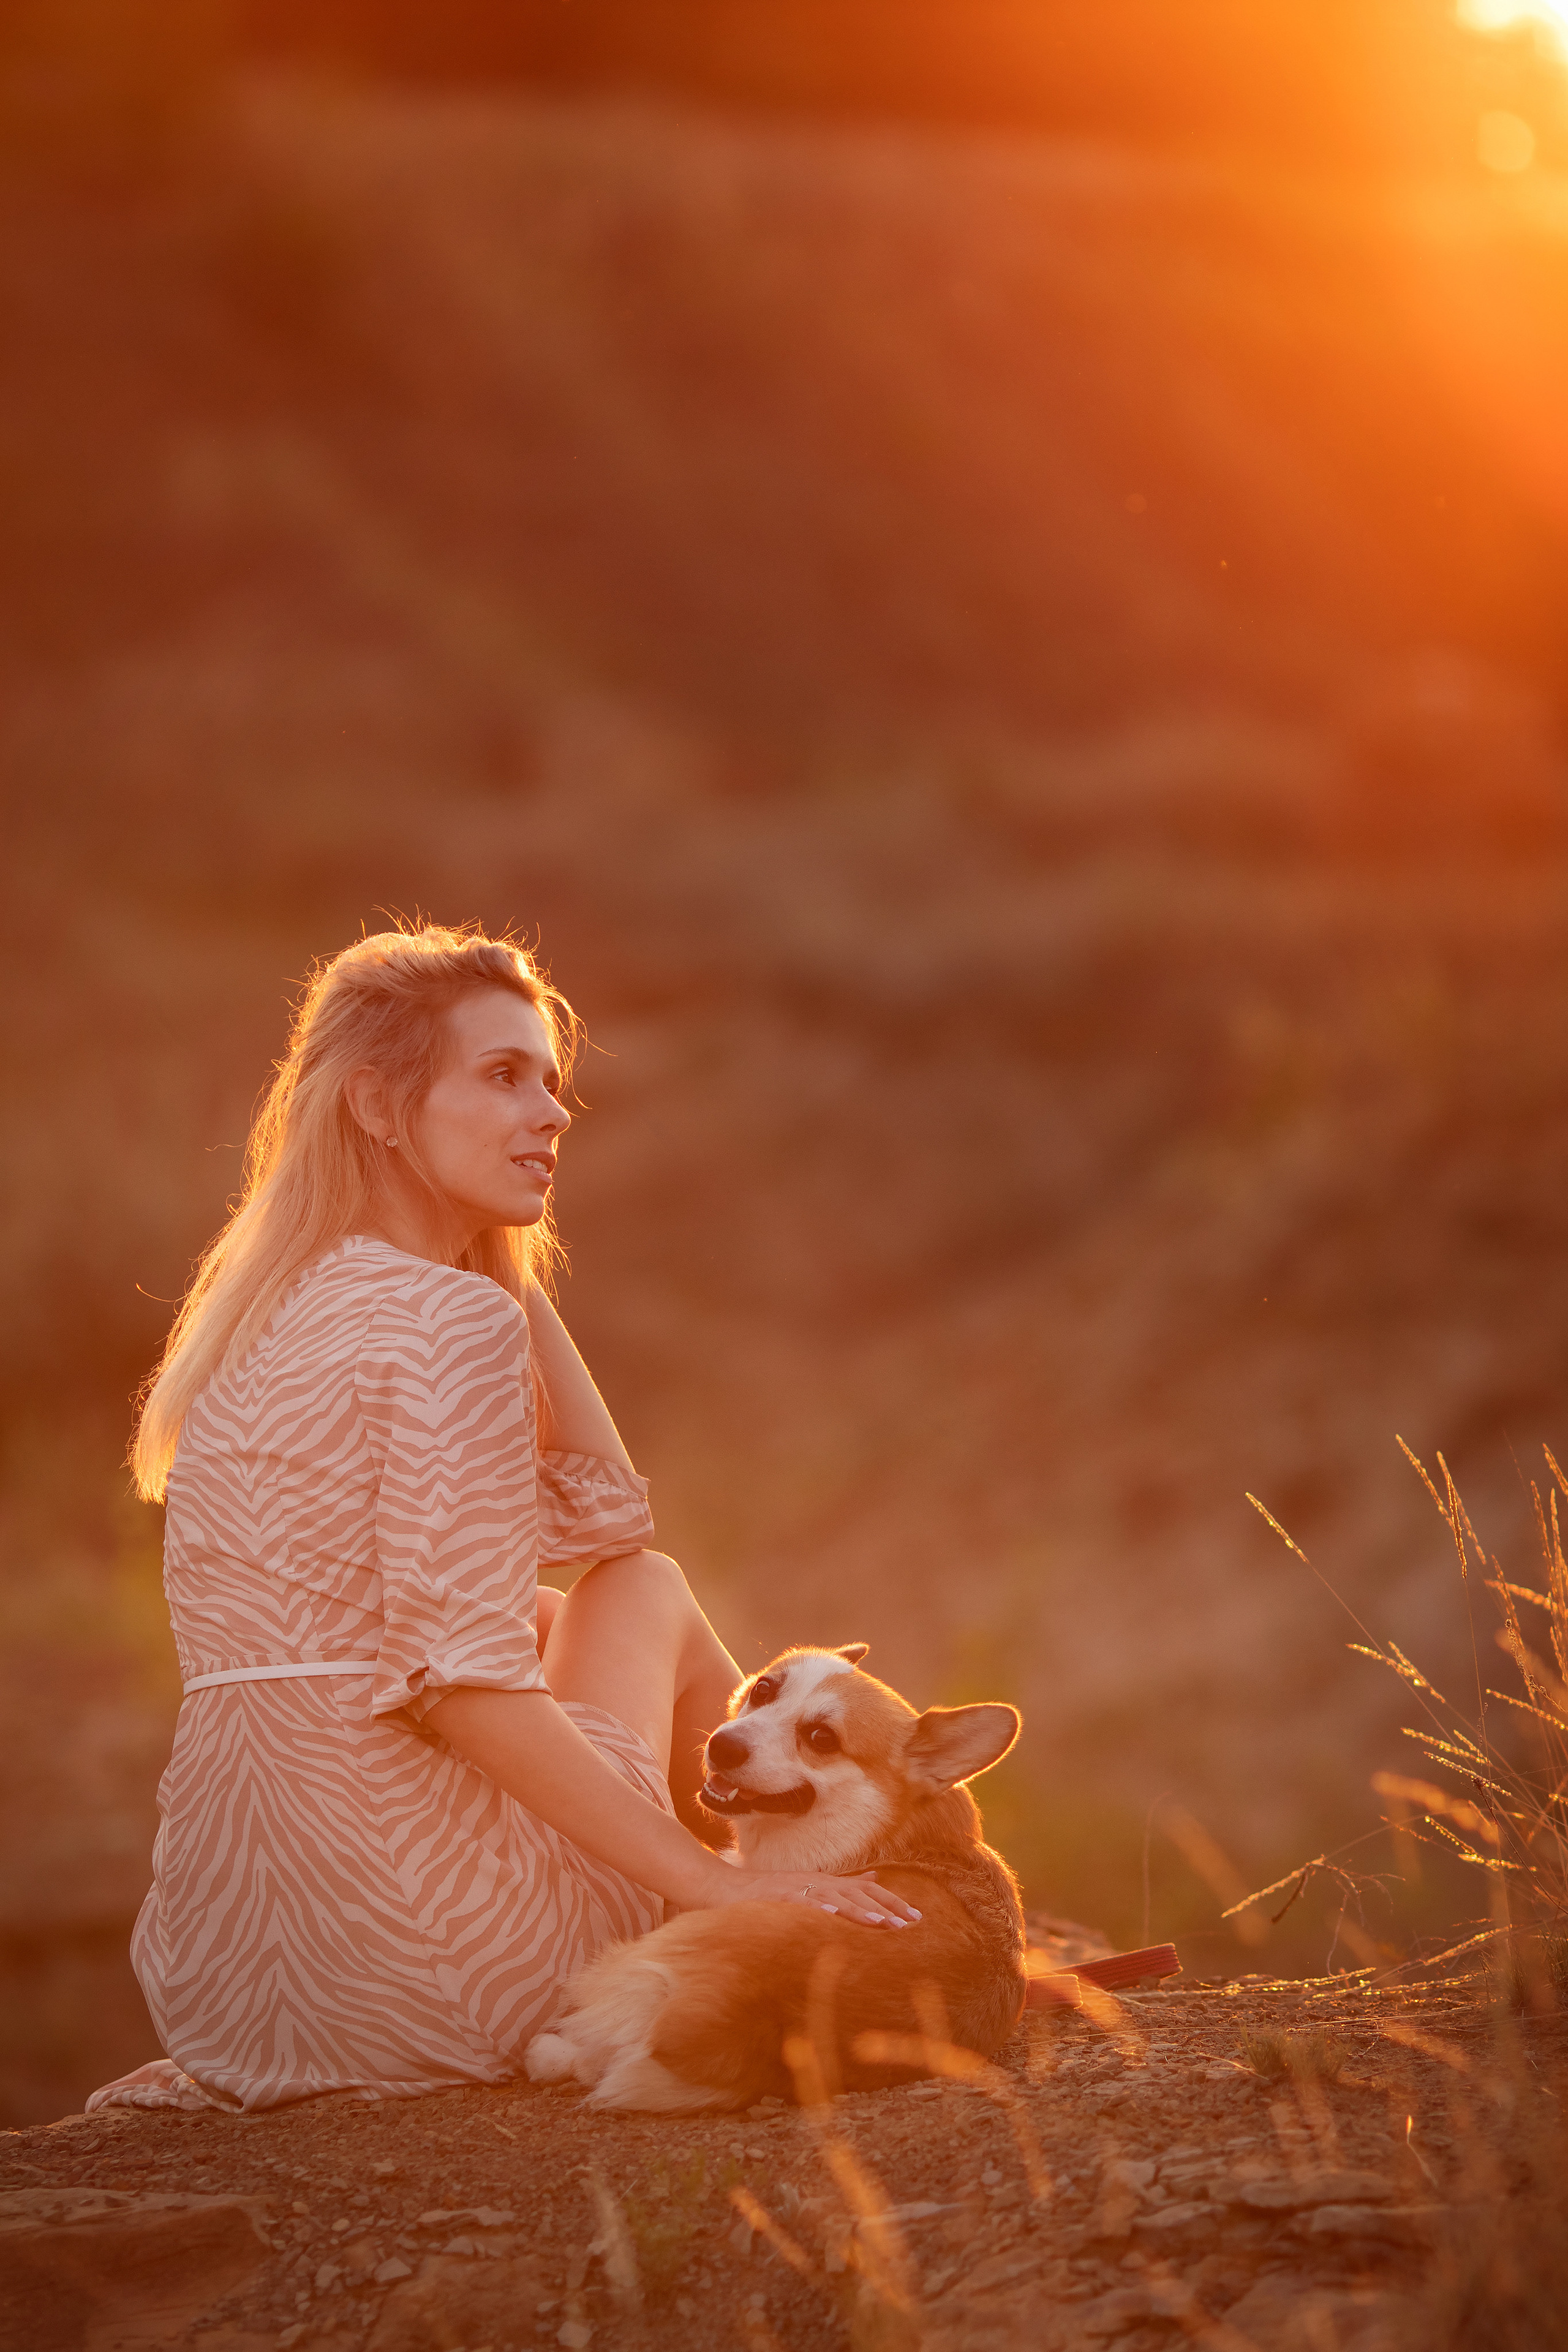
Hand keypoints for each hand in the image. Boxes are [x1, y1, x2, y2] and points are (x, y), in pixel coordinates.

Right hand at [707, 1868, 921, 1927]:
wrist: (717, 1887)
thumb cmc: (761, 1895)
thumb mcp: (806, 1890)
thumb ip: (839, 1886)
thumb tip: (872, 1879)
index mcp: (822, 1884)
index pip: (865, 1890)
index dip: (891, 1902)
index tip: (916, 1918)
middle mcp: (813, 1883)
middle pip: (856, 1891)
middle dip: (886, 1906)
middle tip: (912, 1922)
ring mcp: (793, 1889)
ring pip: (832, 1897)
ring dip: (858, 1909)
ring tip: (881, 1922)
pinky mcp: (773, 1897)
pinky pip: (797, 1901)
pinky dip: (814, 1906)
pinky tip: (829, 1915)